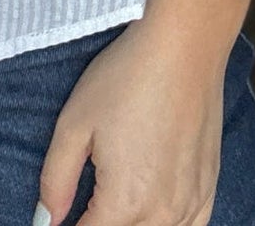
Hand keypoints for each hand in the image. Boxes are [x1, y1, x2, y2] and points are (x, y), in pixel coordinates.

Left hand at [34, 21, 226, 225]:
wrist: (184, 46)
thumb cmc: (127, 77)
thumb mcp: (74, 123)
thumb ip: (55, 179)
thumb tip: (46, 218)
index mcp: (124, 202)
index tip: (62, 215)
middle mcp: (162, 214)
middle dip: (98, 224)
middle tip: (86, 201)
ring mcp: (191, 204)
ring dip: (131, 225)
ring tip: (114, 200)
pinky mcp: (209, 189)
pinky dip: (165, 225)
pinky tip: (151, 209)